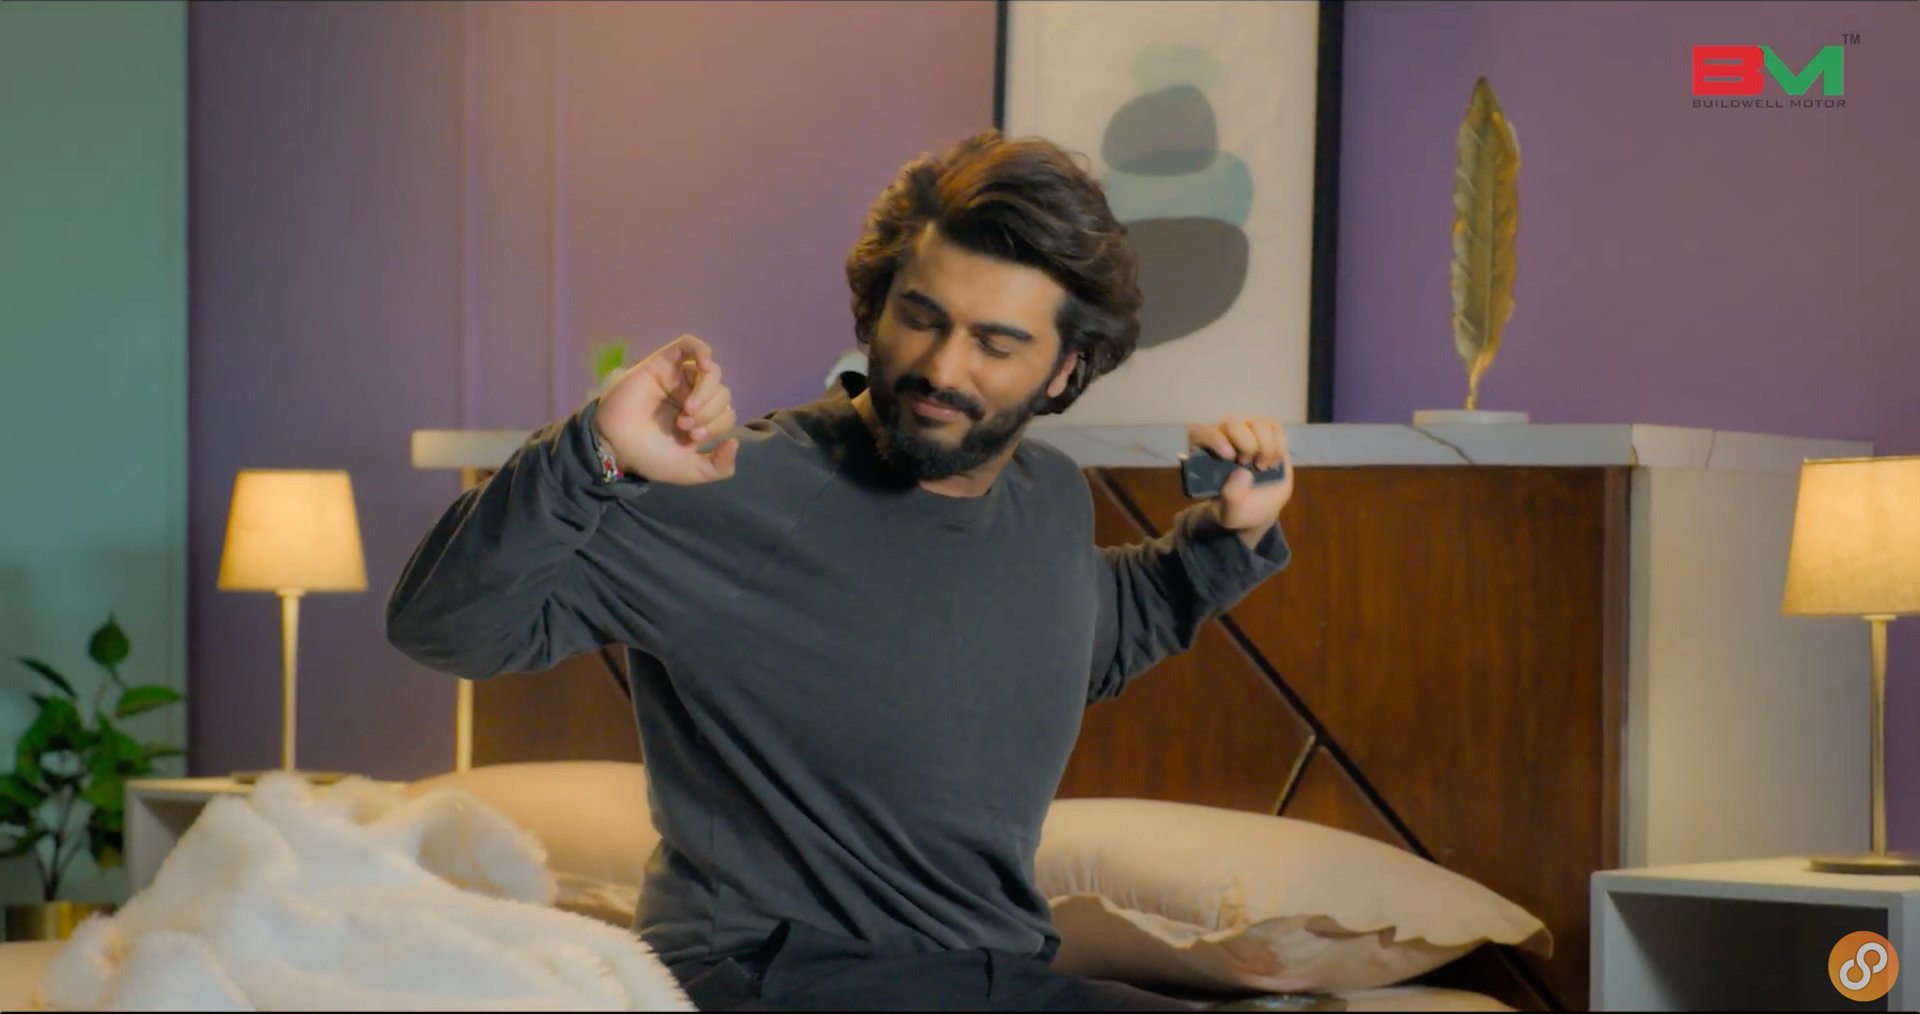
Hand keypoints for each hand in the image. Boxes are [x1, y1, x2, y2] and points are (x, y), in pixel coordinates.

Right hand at [593, 334, 738, 484]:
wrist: (616, 447)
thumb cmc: (649, 456)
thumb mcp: (690, 470)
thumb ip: (719, 467)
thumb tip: (736, 443)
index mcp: (702, 418)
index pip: (727, 413)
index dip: (718, 426)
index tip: (693, 440)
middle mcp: (693, 395)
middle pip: (723, 392)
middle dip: (709, 413)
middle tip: (685, 426)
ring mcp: (678, 377)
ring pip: (711, 372)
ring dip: (706, 393)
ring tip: (687, 410)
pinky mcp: (663, 362)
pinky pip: (689, 344)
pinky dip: (702, 350)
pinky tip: (704, 367)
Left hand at [1186, 416, 1293, 547]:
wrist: (1262, 509)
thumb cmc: (1240, 509)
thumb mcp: (1231, 513)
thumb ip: (1231, 497)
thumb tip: (1242, 472)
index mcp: (1204, 453)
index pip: (1199, 432)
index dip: (1213, 438)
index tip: (1228, 456)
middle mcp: (1224, 436)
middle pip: (1232, 423)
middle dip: (1246, 445)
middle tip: (1249, 466)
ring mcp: (1247, 432)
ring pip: (1257, 422)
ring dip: (1265, 446)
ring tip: (1263, 467)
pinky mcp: (1268, 433)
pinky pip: (1274, 427)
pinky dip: (1278, 445)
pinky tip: (1274, 462)